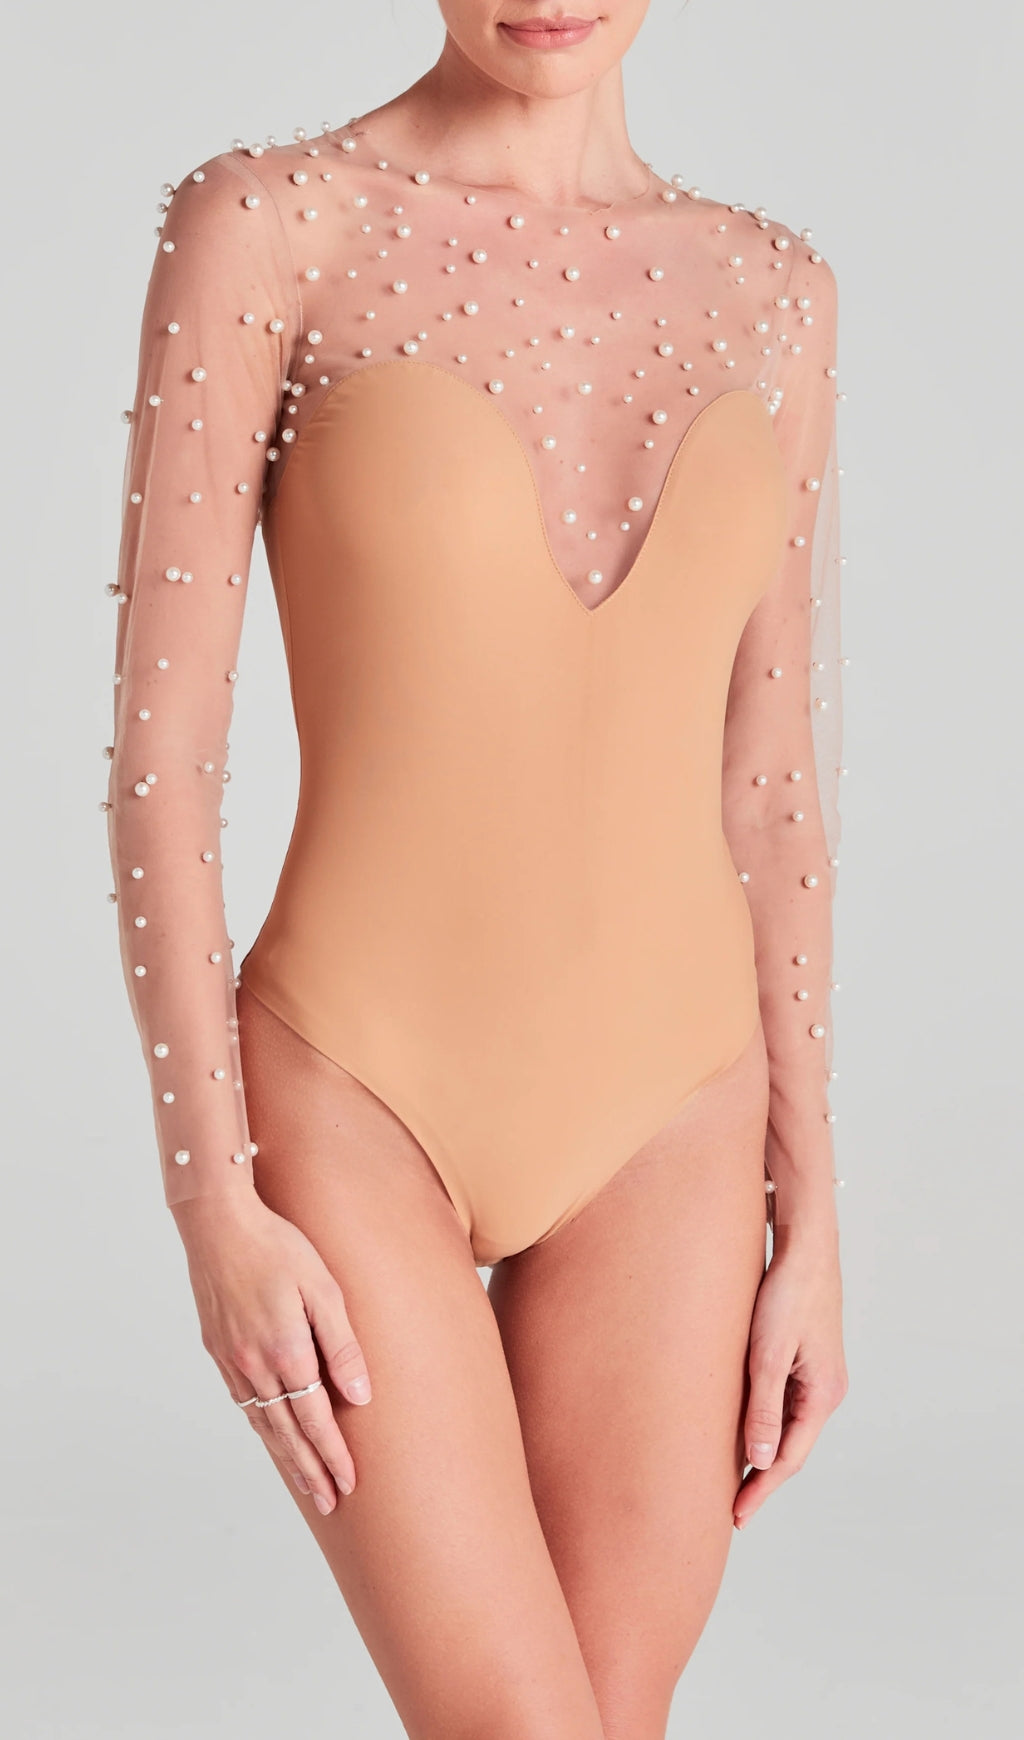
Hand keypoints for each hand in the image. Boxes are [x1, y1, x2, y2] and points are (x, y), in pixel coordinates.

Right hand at [172, 1193, 372, 1514]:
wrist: (217, 1223)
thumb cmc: (278, 1246)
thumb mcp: (323, 1288)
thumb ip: (342, 1343)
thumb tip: (361, 1395)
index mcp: (285, 1352)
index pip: (315, 1420)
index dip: (333, 1455)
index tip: (349, 1483)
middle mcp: (254, 1365)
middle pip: (287, 1433)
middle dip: (311, 1471)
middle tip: (330, 1502)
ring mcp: (231, 1360)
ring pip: (262, 1422)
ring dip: (285, 1457)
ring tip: (305, 1483)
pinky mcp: (217, 1349)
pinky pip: (243, 1401)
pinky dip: (260, 1426)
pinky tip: (270, 1434)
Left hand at [734, 1231, 847, 1528]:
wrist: (804, 1245)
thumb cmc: (787, 1294)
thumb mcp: (768, 1354)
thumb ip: (764, 1408)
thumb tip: (762, 1462)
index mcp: (823, 1395)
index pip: (789, 1459)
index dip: (761, 1490)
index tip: (735, 1516)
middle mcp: (825, 1390)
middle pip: (790, 1448)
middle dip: (761, 1479)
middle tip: (729, 1508)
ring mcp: (815, 1375)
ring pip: (785, 1426)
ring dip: (760, 1451)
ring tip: (728, 1477)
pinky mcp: (802, 1358)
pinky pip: (781, 1402)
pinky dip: (761, 1421)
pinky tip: (738, 1427)